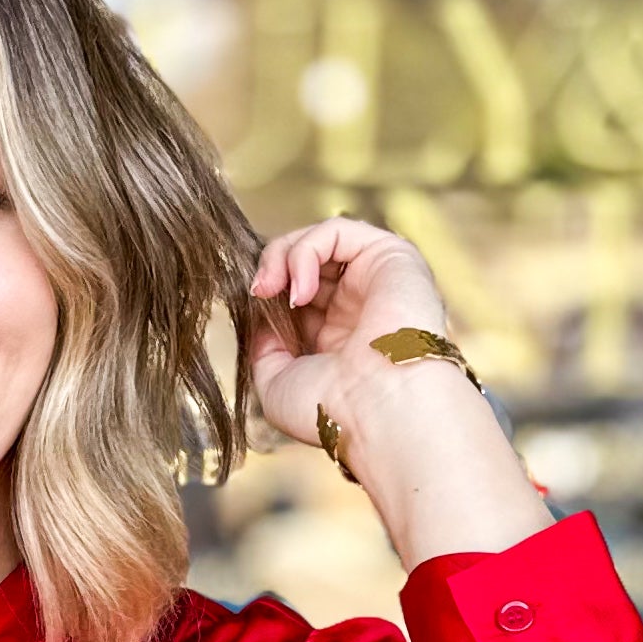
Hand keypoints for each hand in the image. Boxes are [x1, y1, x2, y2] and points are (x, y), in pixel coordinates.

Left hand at [248, 212, 453, 455]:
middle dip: (271, 270)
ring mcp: (376, 279)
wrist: (378, 412)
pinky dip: (306, 251)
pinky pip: (338, 230)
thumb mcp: (277, 384)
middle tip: (257, 292)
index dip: (268, 293)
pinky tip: (299, 289)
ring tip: (270, 288)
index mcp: (339, 336)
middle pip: (306, 261)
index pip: (296, 292)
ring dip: (283, 256)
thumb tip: (259, 316)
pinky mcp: (392, 255)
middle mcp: (360, 305)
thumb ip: (263, 347)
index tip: (251, 309)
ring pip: (320, 240)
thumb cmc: (333, 410)